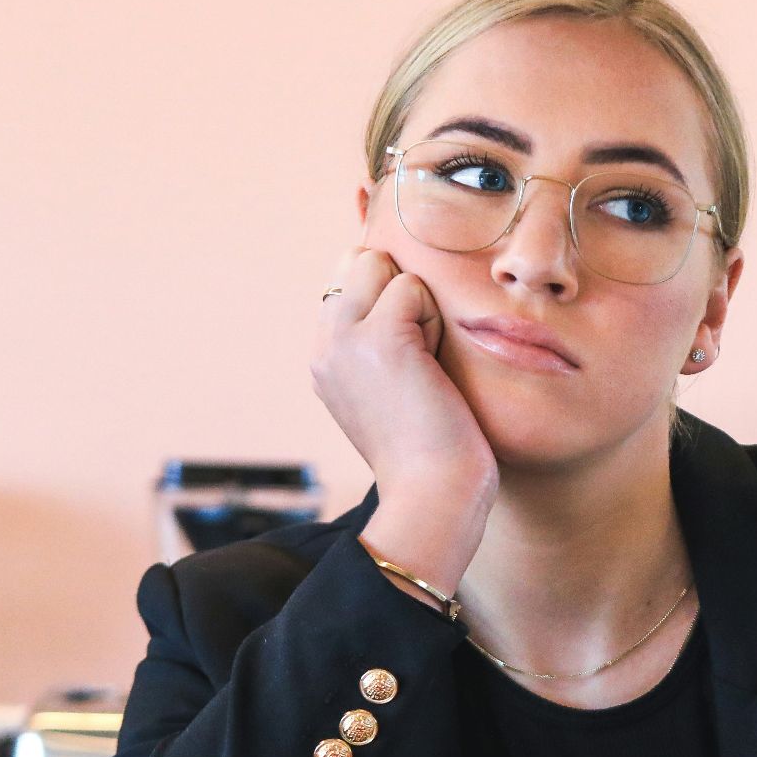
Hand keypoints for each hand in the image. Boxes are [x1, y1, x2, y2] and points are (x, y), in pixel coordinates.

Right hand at [313, 246, 496, 590]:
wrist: (432, 495)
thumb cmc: (431, 451)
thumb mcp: (391, 389)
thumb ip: (381, 342)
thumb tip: (405, 291)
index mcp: (324, 357)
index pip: (348, 279)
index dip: (390, 297)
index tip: (410, 356)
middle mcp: (323, 345)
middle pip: (360, 260)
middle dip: (400, 291)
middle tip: (419, 355)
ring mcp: (343, 339)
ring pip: (382, 265)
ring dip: (419, 306)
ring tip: (425, 364)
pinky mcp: (377, 338)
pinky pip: (411, 287)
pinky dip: (434, 319)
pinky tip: (431, 368)